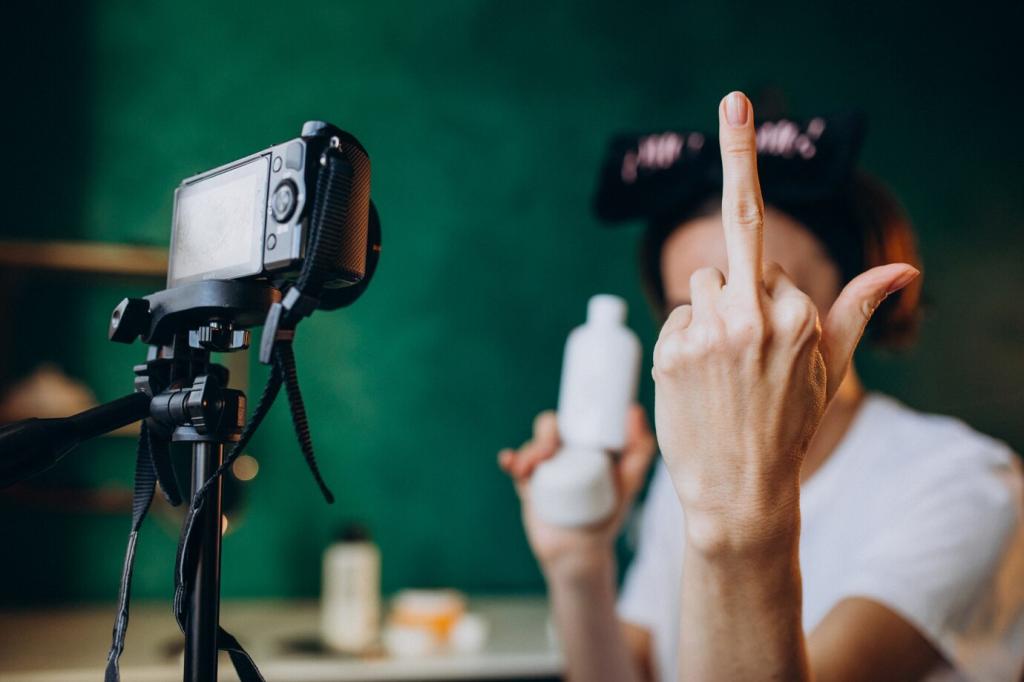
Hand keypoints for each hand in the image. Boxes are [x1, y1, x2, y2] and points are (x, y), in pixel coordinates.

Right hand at [498, 406, 655, 575]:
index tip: (567, 430)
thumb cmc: (608, 514)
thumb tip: (634, 411)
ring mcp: (543, 468)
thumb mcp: (630, 482)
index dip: (567, 416)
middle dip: (543, 435)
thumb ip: (641, 450)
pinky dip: (509, 459)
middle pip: (548, 429)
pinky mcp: (527, 484)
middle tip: (548, 452)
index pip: (573, 420)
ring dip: (527, 452)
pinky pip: (513, 466)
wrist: (582, 552)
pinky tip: (508, 460)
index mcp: (585, 447)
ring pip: (530, 447)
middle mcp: (563, 453)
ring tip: (528, 470)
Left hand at [652, 92, 918, 553]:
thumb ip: (857, 309)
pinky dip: (681, 341)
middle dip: (732, 293)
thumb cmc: (788, 424)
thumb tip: (906, 270)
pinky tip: (697, 382)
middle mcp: (752, 315)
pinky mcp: (670, 352)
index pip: (759, 238)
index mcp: (796, 312)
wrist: (739, 491)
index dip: (745, 203)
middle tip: (742, 352)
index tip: (733, 101)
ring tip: (721, 372)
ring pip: (696, 289)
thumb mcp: (829, 367)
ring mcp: (707, 334)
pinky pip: (673, 318)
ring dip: (705, 318)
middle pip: (726, 260)